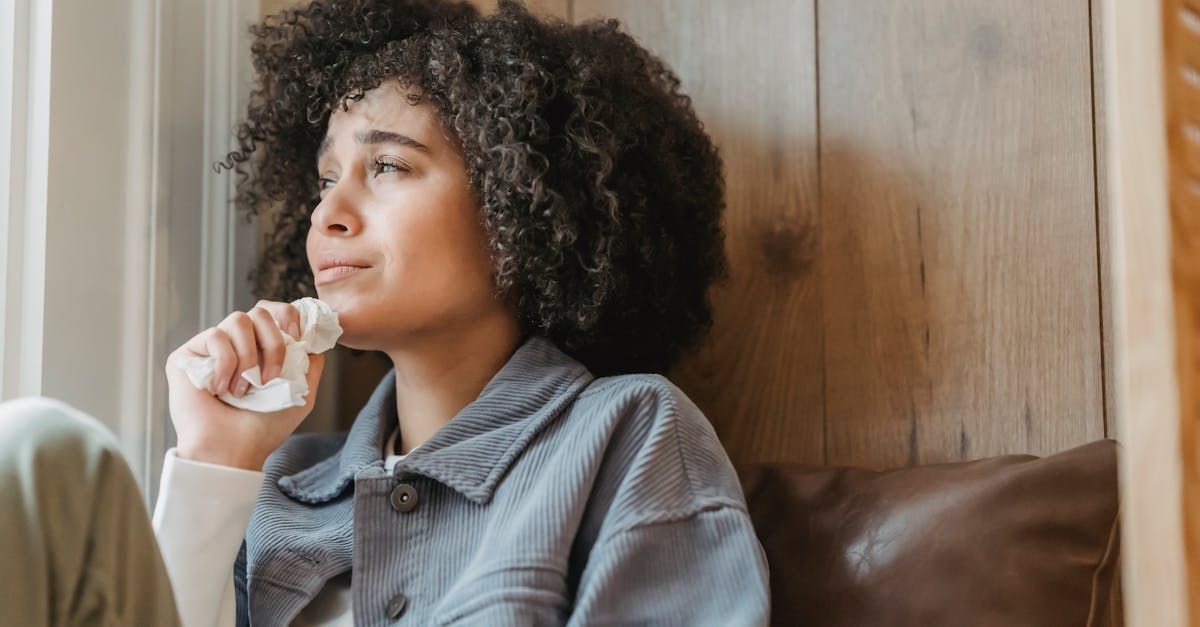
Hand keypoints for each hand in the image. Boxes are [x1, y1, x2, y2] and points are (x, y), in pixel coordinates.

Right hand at [164, 300, 325, 470]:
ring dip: (249, 356)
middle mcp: (235, 344)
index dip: (287, 316)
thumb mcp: (302, 392)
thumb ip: (311, 361)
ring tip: (244, 389)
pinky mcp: (186, 355)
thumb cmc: (263, 427)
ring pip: (237, 319)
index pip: (273, 311)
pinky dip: (226, 364)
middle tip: (270, 378)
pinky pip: (214, 336)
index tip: (297, 336)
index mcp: (260, 349)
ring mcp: (211, 348)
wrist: (233, 450)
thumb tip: (314, 335)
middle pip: (260, 311)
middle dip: (273, 343)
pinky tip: (221, 390)